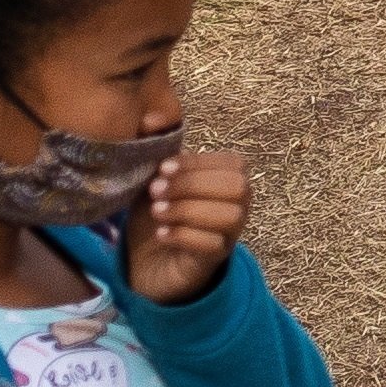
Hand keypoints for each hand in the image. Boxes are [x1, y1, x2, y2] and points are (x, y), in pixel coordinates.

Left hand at [117, 145, 248, 306]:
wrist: (147, 264)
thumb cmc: (158, 216)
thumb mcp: (155, 183)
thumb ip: (160, 157)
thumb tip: (151, 122)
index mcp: (228, 181)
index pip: (233, 163)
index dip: (199, 163)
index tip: (163, 169)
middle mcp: (238, 206)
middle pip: (238, 187)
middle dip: (194, 185)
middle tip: (157, 191)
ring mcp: (230, 234)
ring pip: (229, 216)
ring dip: (188, 210)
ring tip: (157, 213)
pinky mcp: (215, 260)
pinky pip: (213, 245)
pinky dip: (183, 236)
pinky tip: (161, 234)